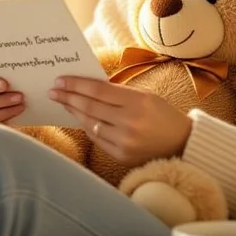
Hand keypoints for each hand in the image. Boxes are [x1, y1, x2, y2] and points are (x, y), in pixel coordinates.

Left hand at [49, 76, 192, 166]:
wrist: (182, 143)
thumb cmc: (162, 115)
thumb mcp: (145, 96)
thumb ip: (118, 93)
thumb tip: (87, 87)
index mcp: (138, 102)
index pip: (98, 89)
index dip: (76, 84)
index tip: (60, 80)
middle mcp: (130, 122)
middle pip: (90, 106)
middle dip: (68, 97)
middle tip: (53, 91)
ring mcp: (125, 141)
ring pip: (90, 123)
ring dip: (74, 111)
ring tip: (63, 102)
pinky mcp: (121, 156)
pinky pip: (97, 139)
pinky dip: (86, 127)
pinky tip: (79, 118)